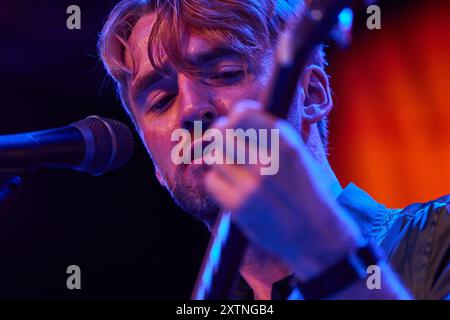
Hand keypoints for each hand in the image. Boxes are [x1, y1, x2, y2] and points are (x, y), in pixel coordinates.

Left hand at [204, 100, 361, 279]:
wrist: (314, 232)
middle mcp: (267, 160)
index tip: (235, 125)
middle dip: (222, 138)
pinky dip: (218, 183)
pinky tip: (234, 189)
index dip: (234, 118)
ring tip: (237, 173)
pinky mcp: (239, 206)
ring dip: (221, 162)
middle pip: (221, 133)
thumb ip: (267, 134)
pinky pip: (212, 181)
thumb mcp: (295, 153)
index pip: (241, 114)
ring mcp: (252, 185)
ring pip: (215, 157)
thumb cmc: (302, 188)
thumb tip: (233, 117)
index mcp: (284, 142)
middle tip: (229, 148)